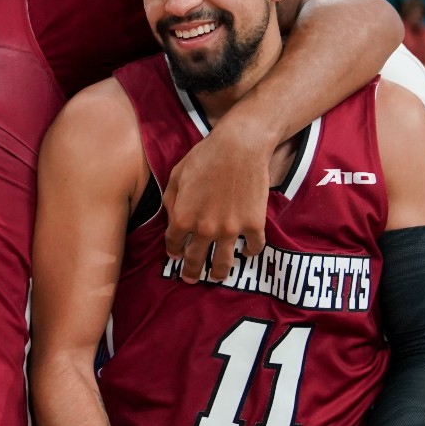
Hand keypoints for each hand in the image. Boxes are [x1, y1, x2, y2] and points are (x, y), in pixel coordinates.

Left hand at [162, 118, 269, 282]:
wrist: (240, 146)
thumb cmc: (205, 156)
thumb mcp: (176, 175)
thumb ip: (171, 201)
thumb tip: (172, 221)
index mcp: (182, 218)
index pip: (173, 244)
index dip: (173, 251)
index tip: (176, 254)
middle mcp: (204, 229)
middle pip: (195, 260)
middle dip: (190, 271)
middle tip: (191, 278)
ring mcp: (230, 229)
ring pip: (223, 263)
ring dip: (218, 273)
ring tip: (216, 276)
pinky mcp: (253, 224)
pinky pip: (253, 247)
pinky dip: (250, 252)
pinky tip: (246, 251)